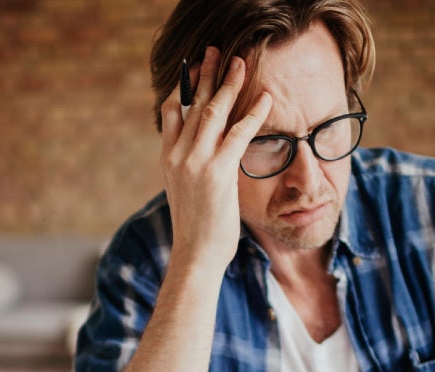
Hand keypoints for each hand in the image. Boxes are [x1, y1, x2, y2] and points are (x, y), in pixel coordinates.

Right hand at [159, 47, 271, 274]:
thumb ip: (191, 168)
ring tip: (242, 63)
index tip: (195, 68)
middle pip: (193, 103)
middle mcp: (178, 155)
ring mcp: (195, 162)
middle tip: (218, 52)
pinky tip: (266, 98)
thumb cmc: (196, 231)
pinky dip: (254, 113)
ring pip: (213, 111)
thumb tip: (206, 157)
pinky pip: (238, 133)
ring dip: (230, 84)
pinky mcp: (218, 172)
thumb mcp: (186, 193)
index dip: (185, 86)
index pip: (172, 112)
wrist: (194, 256)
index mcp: (168, 159)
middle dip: (207, 74)